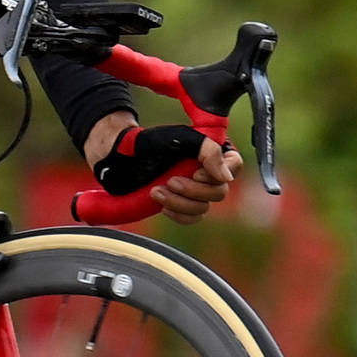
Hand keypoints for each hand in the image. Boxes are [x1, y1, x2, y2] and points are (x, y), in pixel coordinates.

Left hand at [87, 114, 236, 222]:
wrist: (121, 158)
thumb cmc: (150, 143)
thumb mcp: (180, 137)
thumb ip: (207, 150)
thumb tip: (226, 178)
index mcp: (211, 153)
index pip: (235, 165)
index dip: (219, 173)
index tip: (196, 171)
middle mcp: (207, 172)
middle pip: (219, 192)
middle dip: (193, 190)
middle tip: (170, 181)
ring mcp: (195, 190)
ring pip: (203, 208)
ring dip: (179, 202)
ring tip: (157, 191)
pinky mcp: (182, 205)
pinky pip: (192, 218)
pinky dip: (177, 214)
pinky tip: (161, 204)